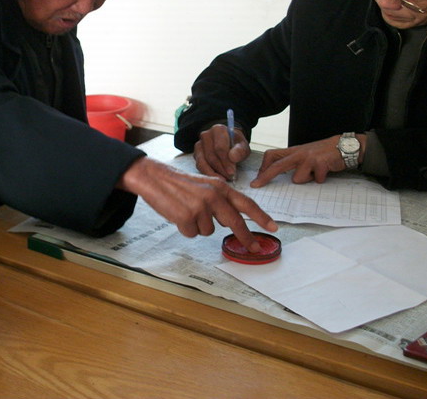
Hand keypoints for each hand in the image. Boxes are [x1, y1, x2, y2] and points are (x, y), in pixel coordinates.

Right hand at [118, 157, 276, 252]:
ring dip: (198, 227)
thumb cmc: (178, 183)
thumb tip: (230, 221)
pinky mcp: (186, 218)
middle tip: (254, 248)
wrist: (153, 178)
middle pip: (235, 222)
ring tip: (186, 212)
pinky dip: (185, 229)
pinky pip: (192, 233)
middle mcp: (213, 196)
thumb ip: (219, 200)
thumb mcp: (204, 185)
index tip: (273, 228)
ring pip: (209, 231)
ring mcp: (200, 207)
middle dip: (246, 237)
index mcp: (219, 187)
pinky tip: (177, 215)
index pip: (246, 203)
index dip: (261, 217)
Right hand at [193, 124, 250, 179]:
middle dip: (221, 169)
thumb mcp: (243, 146)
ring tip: (223, 179)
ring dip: (213, 173)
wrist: (228, 143)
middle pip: (211, 156)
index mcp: (218, 129)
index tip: (232, 172)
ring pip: (203, 162)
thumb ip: (240, 151)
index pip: (219, 148)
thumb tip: (233, 157)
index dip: (226, 162)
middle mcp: (205, 135)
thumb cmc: (236, 145)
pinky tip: (216, 177)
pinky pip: (199, 166)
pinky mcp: (195, 154)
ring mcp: (198, 144)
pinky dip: (208, 173)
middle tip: (230, 177)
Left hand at [250, 134, 365, 187]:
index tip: (258, 178)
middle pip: (277, 166)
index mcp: (293, 151)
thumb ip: (293, 162)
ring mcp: (309, 158)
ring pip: (297, 179)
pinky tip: (325, 172)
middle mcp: (299, 153)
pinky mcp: (320, 163)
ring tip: (315, 173)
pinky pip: (315, 180)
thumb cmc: (323, 153)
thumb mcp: (305, 154)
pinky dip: (320, 179)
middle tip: (256, 185)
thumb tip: (280, 175)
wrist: (344, 146)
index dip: (263, 166)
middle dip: (265, 176)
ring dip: (306, 180)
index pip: (272, 155)